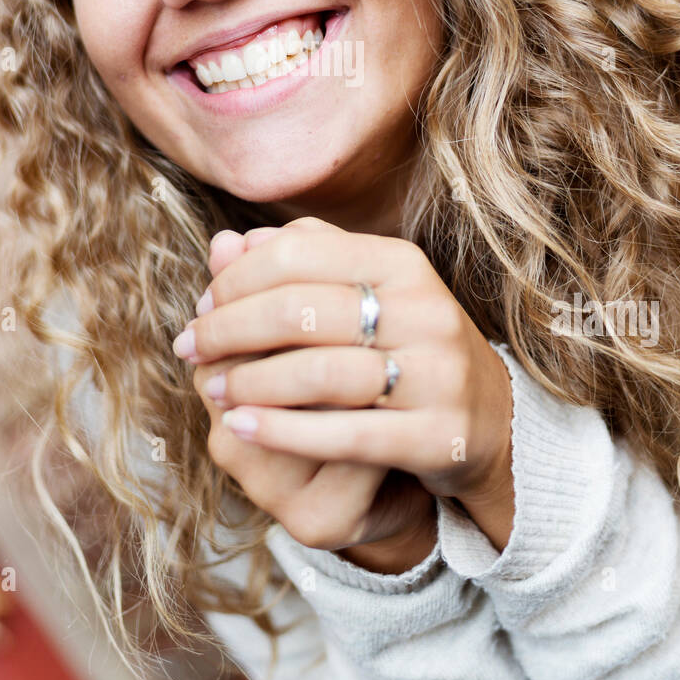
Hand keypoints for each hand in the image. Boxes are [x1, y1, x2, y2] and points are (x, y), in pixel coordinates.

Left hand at [191, 223, 437, 564]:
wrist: (490, 419)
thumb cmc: (403, 346)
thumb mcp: (364, 291)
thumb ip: (300, 262)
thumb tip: (225, 244)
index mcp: (402, 262)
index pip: (296, 252)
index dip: (235, 280)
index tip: (200, 307)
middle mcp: (425, 310)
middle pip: (300, 309)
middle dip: (228, 329)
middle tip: (190, 348)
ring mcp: (436, 374)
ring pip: (319, 373)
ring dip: (248, 381)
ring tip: (211, 390)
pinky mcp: (437, 435)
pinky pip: (346, 435)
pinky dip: (281, 430)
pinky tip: (239, 427)